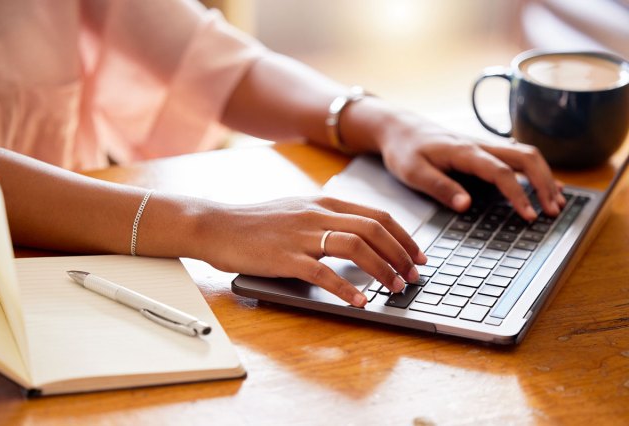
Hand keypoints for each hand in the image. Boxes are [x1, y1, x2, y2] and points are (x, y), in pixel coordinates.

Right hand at [195, 197, 426, 306]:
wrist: (216, 225)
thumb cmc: (256, 222)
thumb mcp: (298, 211)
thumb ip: (328, 219)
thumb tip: (361, 237)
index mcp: (324, 202)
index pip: (377, 215)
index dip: (404, 236)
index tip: (418, 255)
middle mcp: (317, 214)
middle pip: (374, 229)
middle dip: (401, 254)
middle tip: (414, 275)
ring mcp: (302, 235)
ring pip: (356, 247)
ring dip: (383, 269)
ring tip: (396, 288)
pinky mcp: (285, 257)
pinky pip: (324, 273)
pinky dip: (347, 289)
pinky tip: (361, 301)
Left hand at [376, 114, 565, 220]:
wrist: (397, 128)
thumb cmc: (404, 150)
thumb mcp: (414, 173)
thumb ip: (440, 188)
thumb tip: (466, 206)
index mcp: (464, 152)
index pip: (501, 172)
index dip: (518, 194)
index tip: (529, 215)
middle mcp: (480, 145)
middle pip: (526, 158)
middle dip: (544, 184)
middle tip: (552, 211)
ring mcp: (483, 146)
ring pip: (526, 155)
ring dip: (545, 177)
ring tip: (556, 202)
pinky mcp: (482, 150)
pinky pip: (516, 157)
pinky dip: (535, 171)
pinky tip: (545, 185)